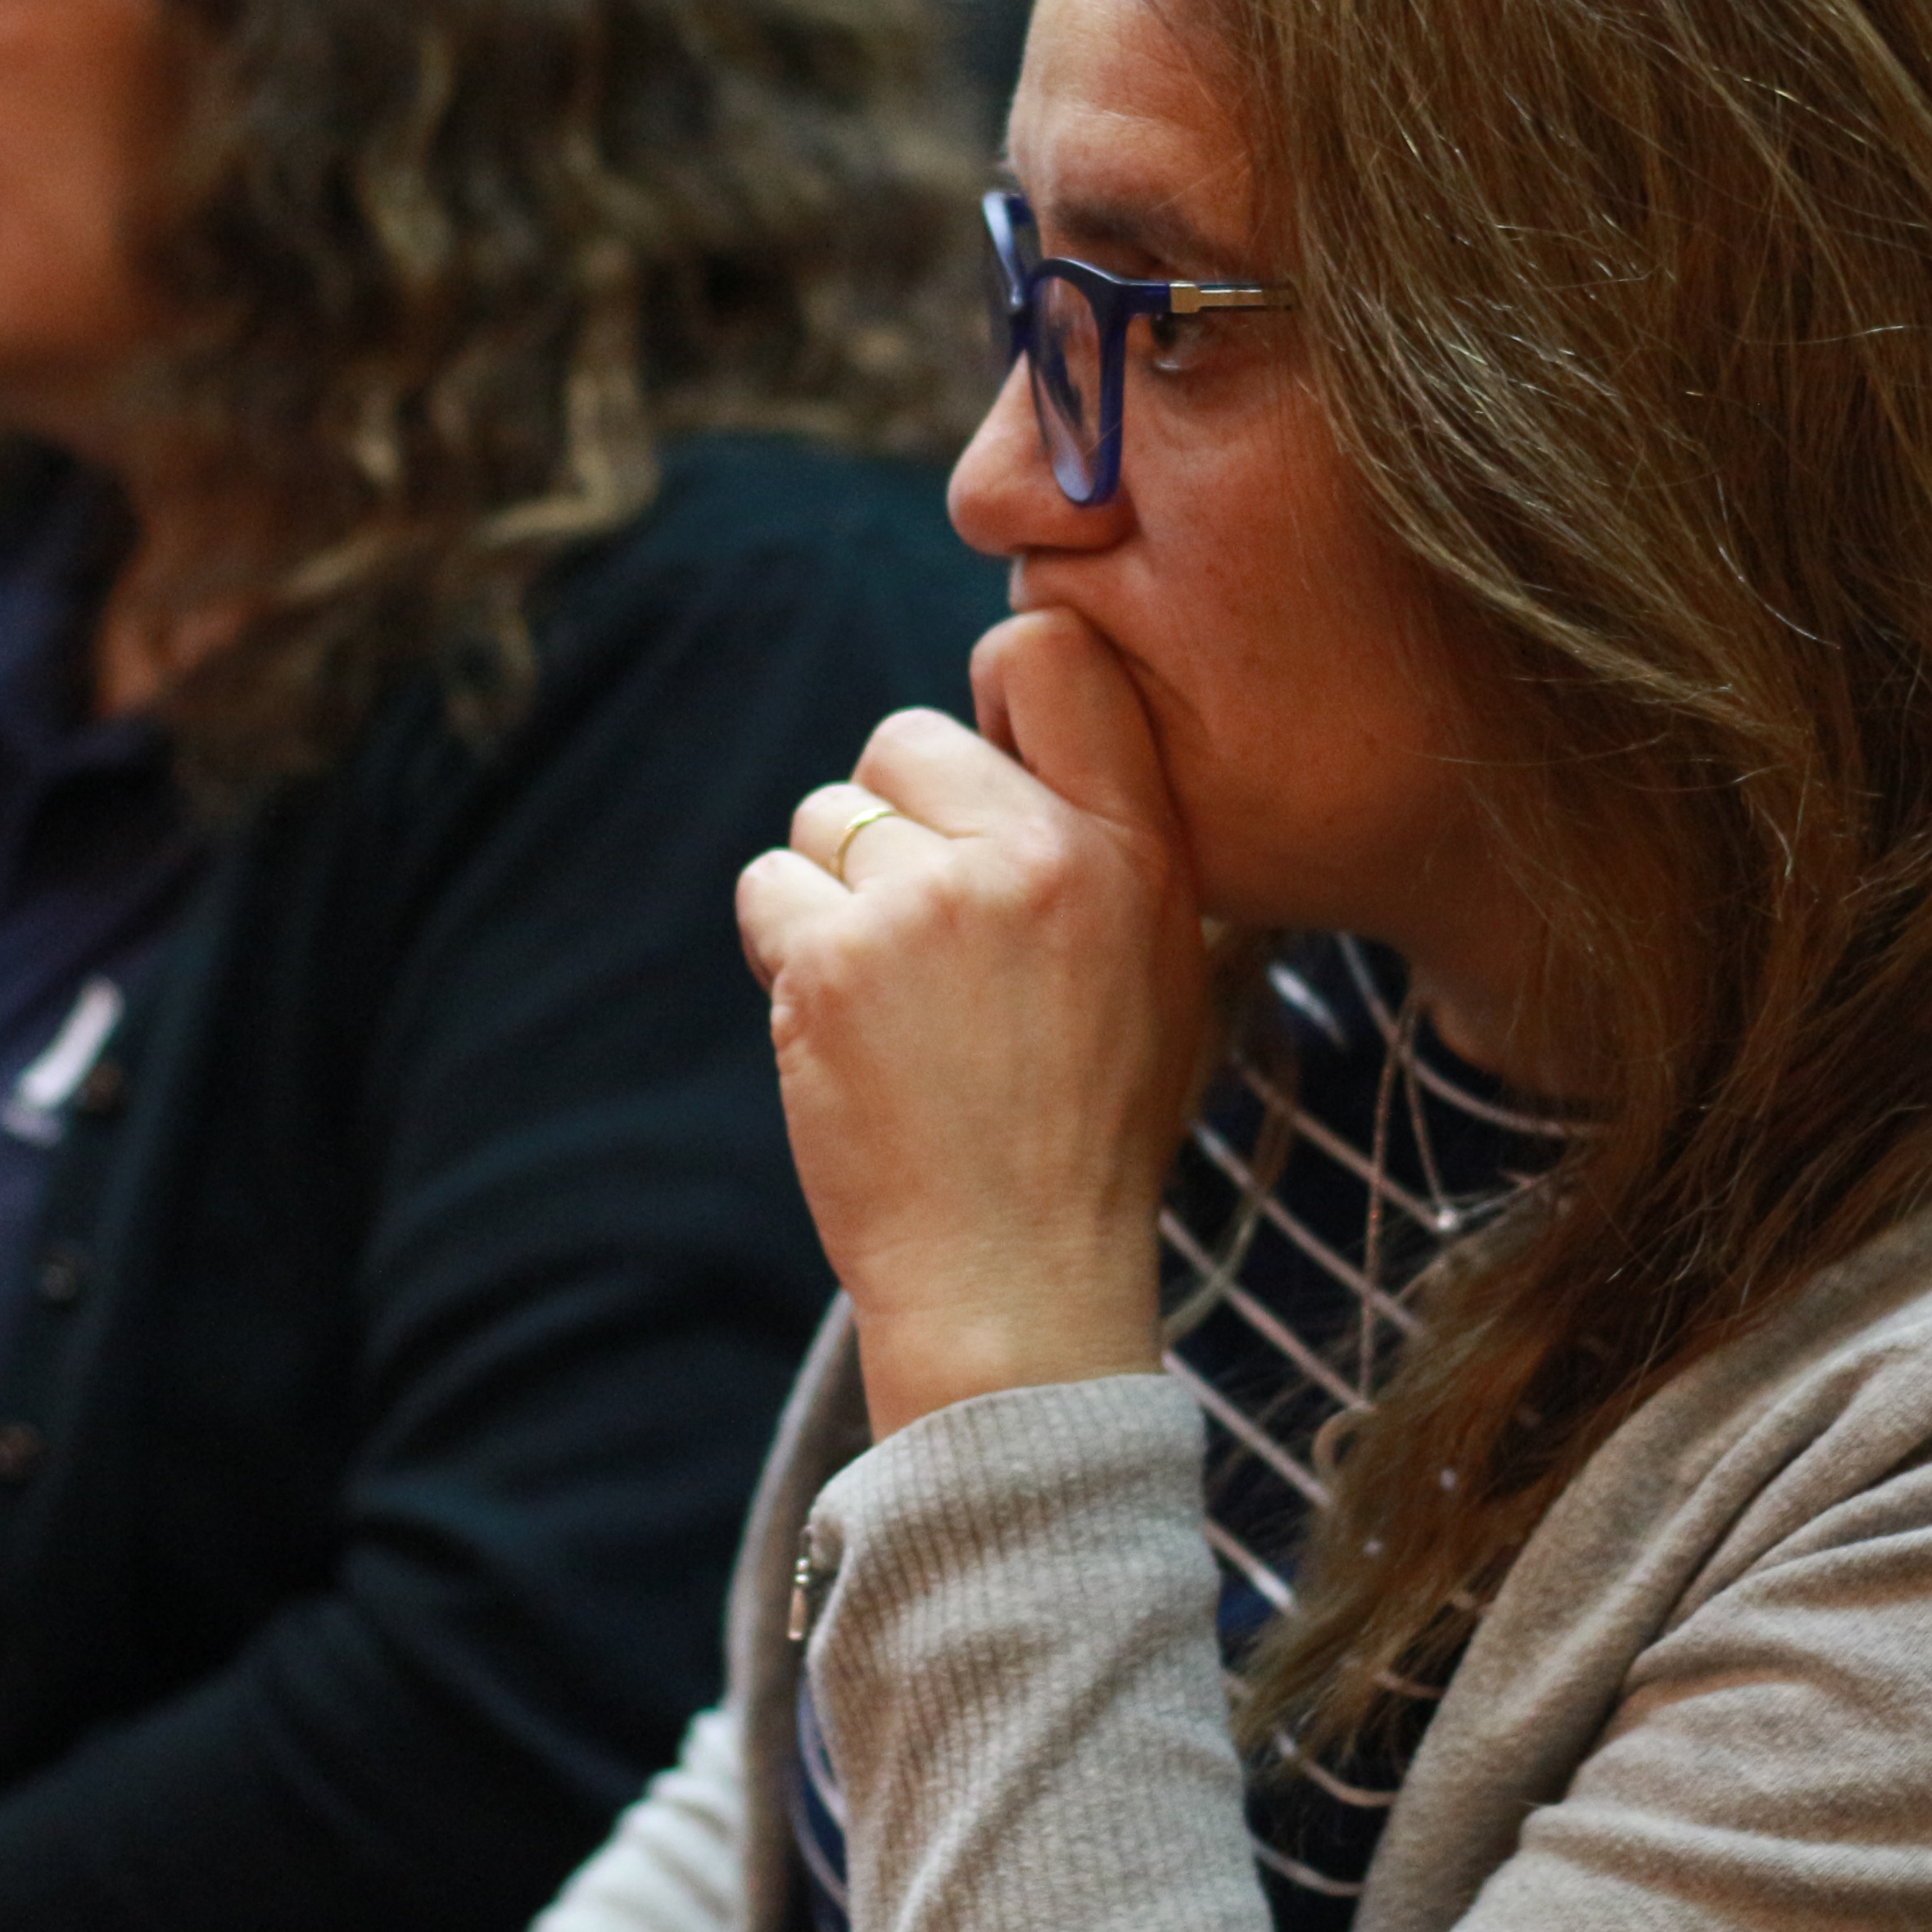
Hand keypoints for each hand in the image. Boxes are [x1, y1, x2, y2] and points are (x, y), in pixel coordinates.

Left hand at [740, 612, 1211, 1436]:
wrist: (1018, 1275)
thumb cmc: (1089, 1125)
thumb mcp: (1161, 964)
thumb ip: (1102, 839)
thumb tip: (1012, 739)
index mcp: (1136, 846)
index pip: (1049, 656)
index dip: (992, 690)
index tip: (977, 771)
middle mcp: (1036, 856)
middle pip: (904, 739)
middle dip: (892, 821)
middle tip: (926, 934)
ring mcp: (927, 904)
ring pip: (824, 817)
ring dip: (833, 891)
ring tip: (893, 999)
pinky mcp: (831, 961)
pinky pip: (770, 888)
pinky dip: (785, 948)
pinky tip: (842, 1027)